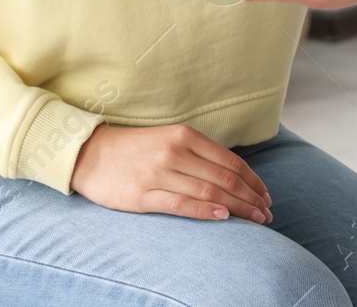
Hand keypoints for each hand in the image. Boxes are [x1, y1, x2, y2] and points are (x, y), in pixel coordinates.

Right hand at [68, 123, 273, 221]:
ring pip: (208, 191)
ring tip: (254, 220)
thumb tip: (234, 176)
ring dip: (236, 208)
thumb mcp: (170, 139)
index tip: (266, 196)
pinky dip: (205, 210)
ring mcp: (158, 174)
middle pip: (224, 178)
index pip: (230, 162)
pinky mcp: (142, 195)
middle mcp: (175, 152)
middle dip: (250, 198)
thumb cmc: (135, 149)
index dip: (253, 181)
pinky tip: (223, 217)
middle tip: (266, 214)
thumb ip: (199, 154)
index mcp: (185, 136)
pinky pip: (181, 204)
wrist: (90, 154)